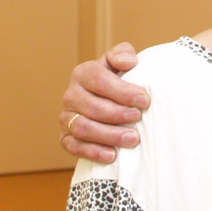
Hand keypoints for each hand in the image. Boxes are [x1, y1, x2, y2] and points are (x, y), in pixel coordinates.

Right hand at [59, 42, 147, 162]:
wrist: (110, 99)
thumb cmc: (119, 79)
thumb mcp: (121, 62)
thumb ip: (123, 54)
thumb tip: (128, 62)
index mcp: (83, 73)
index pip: (100, 81)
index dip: (123, 92)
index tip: (145, 100)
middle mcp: (71, 95)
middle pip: (92, 107)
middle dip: (118, 114)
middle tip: (138, 118)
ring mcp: (66, 117)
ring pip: (82, 128)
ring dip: (109, 135)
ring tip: (133, 139)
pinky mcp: (66, 137)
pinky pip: (73, 147)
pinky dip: (92, 152)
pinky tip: (112, 155)